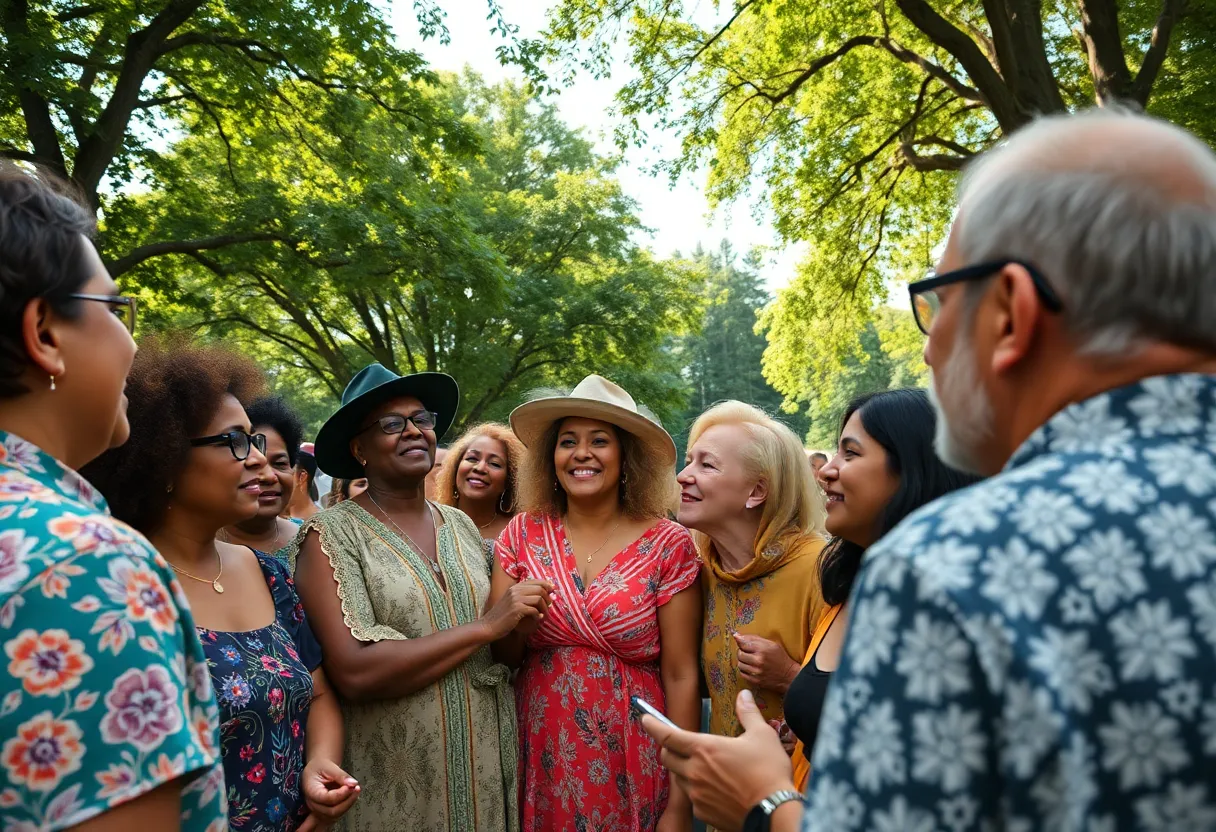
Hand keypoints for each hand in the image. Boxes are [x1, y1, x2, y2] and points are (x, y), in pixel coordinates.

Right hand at [300, 757, 358, 829]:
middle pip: (331, 811)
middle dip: (347, 801)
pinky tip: (352, 796)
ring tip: (356, 790)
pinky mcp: (325, 812)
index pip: (326, 798)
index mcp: (311, 791)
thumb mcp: (329, 766)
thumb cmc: (320, 767)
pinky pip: (336, 815)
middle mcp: (313, 804)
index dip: (341, 794)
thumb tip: (353, 783)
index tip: (351, 786)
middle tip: (356, 788)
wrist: (317, 770)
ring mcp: (318, 810)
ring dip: (348, 804)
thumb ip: (341, 775)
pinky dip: (346, 806)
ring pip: (335, 815)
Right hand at [481, 580, 554, 639]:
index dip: (546, 584)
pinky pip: (534, 610)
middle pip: (539, 589)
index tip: (552, 589)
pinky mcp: (516, 609)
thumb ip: (523, 597)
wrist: (488, 626)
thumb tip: (543, 596)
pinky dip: (538, 615)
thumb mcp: (511, 602)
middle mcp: (515, 590)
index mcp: (514, 587)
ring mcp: (515, 599)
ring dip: (544, 608)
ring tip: (544, 614)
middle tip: (549, 606)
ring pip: (538, 599)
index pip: (535, 581)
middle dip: (547, 597)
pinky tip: (537, 619)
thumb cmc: (502, 616)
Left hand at [642, 690, 797, 831]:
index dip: (653, 725)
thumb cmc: (769, 772)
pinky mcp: (703, 813)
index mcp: (704, 749)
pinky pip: (692, 798)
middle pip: (667, 758)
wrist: (775, 812)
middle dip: (667, 749)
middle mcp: (694, 772)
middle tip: (677, 744)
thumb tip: (745, 695)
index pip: (667, 735)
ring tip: (702, 767)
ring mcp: (697, 794)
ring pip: (678, 778)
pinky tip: (714, 788)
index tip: (645, 719)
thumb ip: (748, 713)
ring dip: (683, 770)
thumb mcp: (762, 735)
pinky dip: (697, 790)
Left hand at [734, 632, 798, 693]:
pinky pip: (742, 674)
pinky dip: (745, 670)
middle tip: (748, 652)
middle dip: (742, 651)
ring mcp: (756, 672)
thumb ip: (754, 639)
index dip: (741, 642)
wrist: (788, 675)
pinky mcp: (755, 681)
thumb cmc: (780, 658)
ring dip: (743, 661)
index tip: (740, 642)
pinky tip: (751, 668)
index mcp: (762, 649)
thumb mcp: (771, 644)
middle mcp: (758, 661)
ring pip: (740, 664)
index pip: (742, 643)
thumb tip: (737, 635)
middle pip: (739, 654)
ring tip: (751, 660)